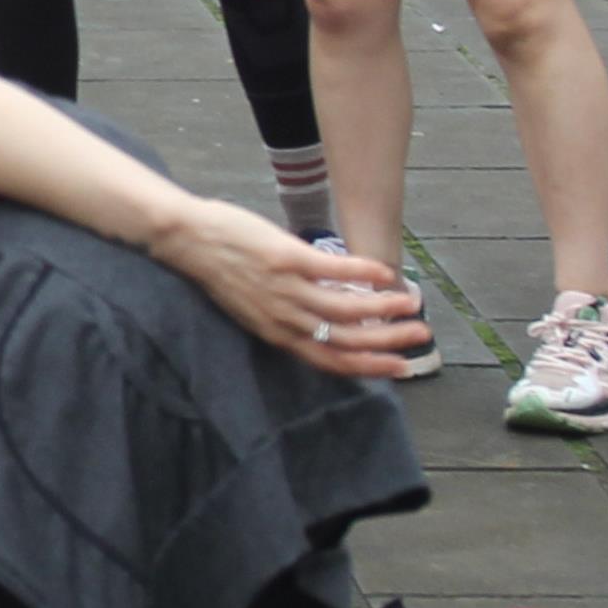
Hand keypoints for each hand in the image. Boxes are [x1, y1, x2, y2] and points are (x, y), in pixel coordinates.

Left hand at [149, 199, 430, 375]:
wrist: (187, 240)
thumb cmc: (219, 269)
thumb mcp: (253, 305)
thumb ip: (287, 312)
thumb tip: (321, 306)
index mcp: (278, 334)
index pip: (331, 362)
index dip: (369, 367)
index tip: (399, 367)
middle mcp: (286, 321)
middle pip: (347, 343)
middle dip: (389, 343)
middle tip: (420, 337)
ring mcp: (288, 291)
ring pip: (347, 311)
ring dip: (385, 309)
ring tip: (413, 304)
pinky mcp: (288, 261)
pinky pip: (334, 272)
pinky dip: (364, 274)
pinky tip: (386, 272)